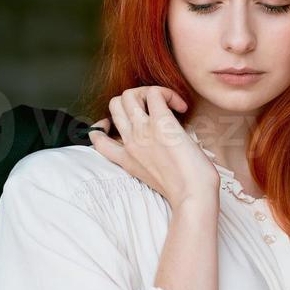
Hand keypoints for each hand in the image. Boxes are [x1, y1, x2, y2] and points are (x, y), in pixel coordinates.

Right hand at [86, 86, 219, 207]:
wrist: (192, 197)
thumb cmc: (184, 191)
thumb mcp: (154, 179)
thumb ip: (148, 162)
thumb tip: (161, 146)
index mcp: (127, 160)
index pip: (97, 139)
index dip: (102, 126)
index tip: (117, 123)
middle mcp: (130, 143)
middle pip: (114, 105)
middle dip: (134, 99)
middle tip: (155, 109)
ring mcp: (143, 131)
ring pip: (129, 94)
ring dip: (149, 92)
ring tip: (168, 106)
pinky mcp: (161, 123)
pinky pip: (155, 93)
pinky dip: (168, 94)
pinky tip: (181, 107)